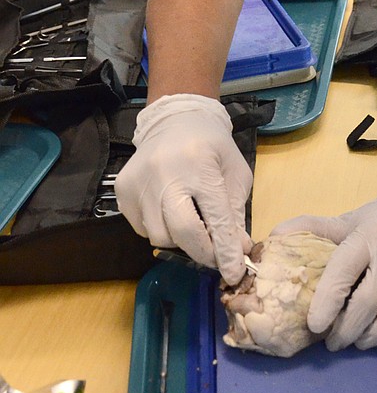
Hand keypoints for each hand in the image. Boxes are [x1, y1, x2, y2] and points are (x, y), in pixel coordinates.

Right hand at [115, 94, 252, 284]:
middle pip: (182, 233)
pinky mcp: (123, 189)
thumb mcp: (234, 172)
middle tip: (213, 256)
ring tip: (190, 222)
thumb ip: (235, 212)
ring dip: (179, 240)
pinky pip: (142, 228)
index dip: (226, 251)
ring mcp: (140, 182)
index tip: (234, 274)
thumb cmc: (212, 146)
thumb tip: (238, 250)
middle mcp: (166, 174)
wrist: (175, 118)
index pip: (215, 219)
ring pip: (160, 236)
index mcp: (201, 166)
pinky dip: (159, 228)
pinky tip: (169, 210)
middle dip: (202, 253)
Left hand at [271, 187, 376, 349]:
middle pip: (370, 302)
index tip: (314, 325)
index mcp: (365, 239)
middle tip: (333, 343)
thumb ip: (310, 229)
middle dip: (348, 330)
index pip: (343, 272)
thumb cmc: (376, 223)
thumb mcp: (343, 221)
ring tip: (359, 342)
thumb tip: (271, 239)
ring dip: (375, 335)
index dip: (328, 302)